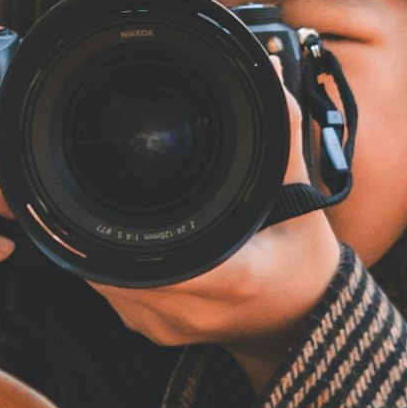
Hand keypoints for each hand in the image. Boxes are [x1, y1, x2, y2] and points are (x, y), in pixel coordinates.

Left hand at [99, 78, 344, 368]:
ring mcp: (166, 327)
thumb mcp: (301, 198)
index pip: (157, 249)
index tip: (110, 184)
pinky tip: (129, 228)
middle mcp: (191, 312)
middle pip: (118, 260)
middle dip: (108, 215)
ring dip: (109, 238)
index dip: (125, 215)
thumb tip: (269, 75)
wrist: (299, 324)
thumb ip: (282, 137)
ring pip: (107, 278)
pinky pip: (115, 290)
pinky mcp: (154, 331)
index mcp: (230, 280)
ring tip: (115, 198)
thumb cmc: (302, 262)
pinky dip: (117, 257)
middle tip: (104, 175)